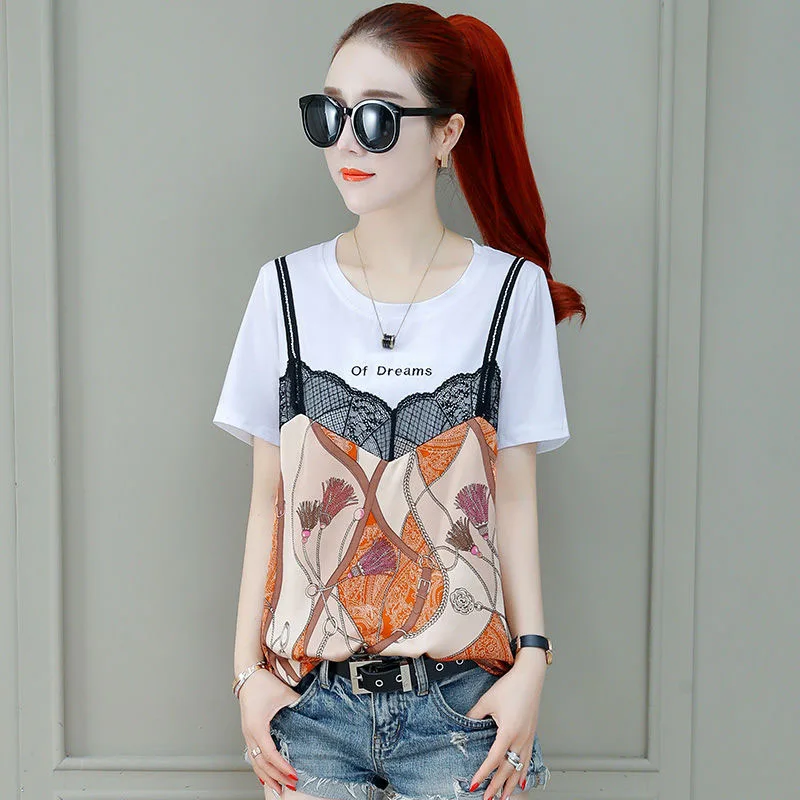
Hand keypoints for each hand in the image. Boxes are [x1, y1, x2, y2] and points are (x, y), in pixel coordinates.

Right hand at [239, 669, 301, 794]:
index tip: (293, 775)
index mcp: (258, 726)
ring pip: (254, 762)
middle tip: (290, 786)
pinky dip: (260, 767)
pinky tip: (266, 775)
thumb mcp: (285, 694)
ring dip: (267, 776)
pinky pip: (252, 755)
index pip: (270, 754)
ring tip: (277, 788)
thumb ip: (298, 706)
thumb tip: (312, 715)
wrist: (248, 675)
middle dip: (276, 777)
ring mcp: (247, 734)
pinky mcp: (248, 732)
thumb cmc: (263, 684)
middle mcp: (250, 733)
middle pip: (261, 763)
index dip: (282, 766)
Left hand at [465, 657, 545, 799]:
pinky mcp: (531, 734)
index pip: (493, 759)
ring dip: (511, 784)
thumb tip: (465, 724)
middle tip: (488, 799)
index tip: (475, 785)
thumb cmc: (511, 686)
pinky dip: (523, 772)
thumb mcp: (487, 700)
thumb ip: (474, 715)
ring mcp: (528, 737)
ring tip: (504, 798)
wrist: (530, 676)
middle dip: (497, 786)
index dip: (483, 773)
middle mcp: (520, 738)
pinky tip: (521, 781)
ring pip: (519, 767)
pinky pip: (527, 759)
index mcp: (509, 731)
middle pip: (508, 769)